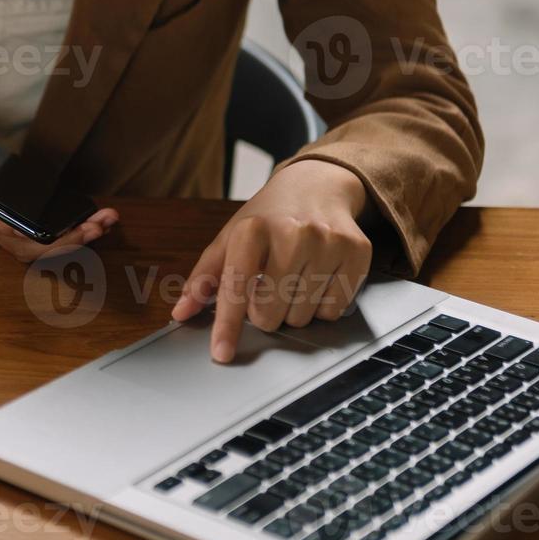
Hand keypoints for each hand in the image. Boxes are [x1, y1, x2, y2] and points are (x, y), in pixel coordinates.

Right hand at [0, 107, 116, 262]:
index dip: (11, 230)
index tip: (36, 230)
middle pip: (23, 245)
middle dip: (61, 241)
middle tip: (94, 226)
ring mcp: (1, 224)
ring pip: (38, 246)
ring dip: (74, 240)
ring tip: (105, 223)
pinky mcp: (16, 220)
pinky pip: (44, 236)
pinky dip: (71, 233)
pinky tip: (96, 221)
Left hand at [171, 160, 372, 362]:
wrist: (316, 186)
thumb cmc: (268, 218)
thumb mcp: (229, 239)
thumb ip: (205, 277)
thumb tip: (181, 312)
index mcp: (252, 230)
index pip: (236, 289)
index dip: (228, 326)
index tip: (222, 353)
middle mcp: (293, 234)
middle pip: (271, 313)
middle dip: (264, 312)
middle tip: (268, 287)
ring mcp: (328, 242)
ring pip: (303, 316)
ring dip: (293, 309)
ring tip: (293, 278)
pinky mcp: (357, 252)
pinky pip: (334, 310)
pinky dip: (322, 305)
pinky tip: (317, 279)